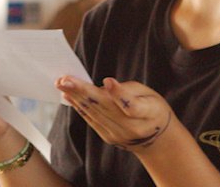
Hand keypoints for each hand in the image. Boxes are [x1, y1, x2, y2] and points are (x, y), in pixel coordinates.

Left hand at [56, 76, 172, 152]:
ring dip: (76, 97)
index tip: (107, 81)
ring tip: (61, 84)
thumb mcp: (151, 95)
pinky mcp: (107, 137)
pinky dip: (79, 106)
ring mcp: (117, 134)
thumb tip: (105, 86)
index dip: (120, 94)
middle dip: (83, 92)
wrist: (157, 140)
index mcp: (147, 113)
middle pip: (105, 108)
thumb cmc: (154, 110)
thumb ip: (129, 90)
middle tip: (65, 79)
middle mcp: (130, 127)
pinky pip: (91, 119)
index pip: (132, 106)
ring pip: (94, 113)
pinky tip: (68, 95)